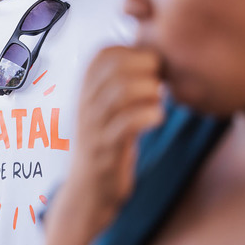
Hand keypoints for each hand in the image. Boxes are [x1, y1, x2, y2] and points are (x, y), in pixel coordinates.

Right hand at [69, 45, 164, 224]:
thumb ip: (119, 82)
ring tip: (158, 102)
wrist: (87, 192)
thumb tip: (153, 52)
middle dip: (147, 69)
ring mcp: (93, 128)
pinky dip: (150, 115)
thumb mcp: (104, 109)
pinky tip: (157, 119)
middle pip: (116, 67)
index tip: (150, 69)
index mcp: (84, 90)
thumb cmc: (106, 145)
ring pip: (121, 92)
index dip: (133, 52)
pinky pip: (128, 124)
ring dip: (150, 92)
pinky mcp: (106, 151)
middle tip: (160, 85)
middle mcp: (84, 104)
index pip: (104, 53)